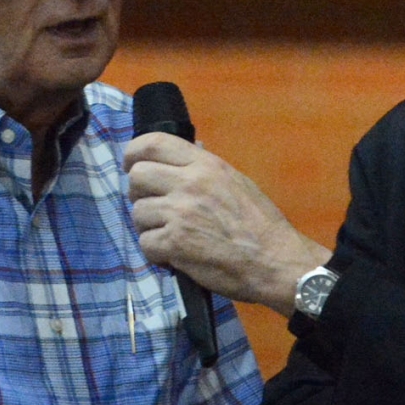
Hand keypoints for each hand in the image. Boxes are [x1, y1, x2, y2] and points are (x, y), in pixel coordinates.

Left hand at [126, 133, 331, 316]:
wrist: (275, 262)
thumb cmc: (261, 225)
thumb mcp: (236, 183)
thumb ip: (205, 171)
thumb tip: (181, 158)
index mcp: (205, 165)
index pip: (153, 143)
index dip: (133, 153)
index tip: (130, 164)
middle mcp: (189, 183)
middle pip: (137, 177)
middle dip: (139, 194)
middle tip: (154, 208)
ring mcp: (180, 214)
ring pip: (138, 213)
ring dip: (149, 228)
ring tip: (171, 237)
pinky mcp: (174, 244)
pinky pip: (145, 244)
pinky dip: (156, 254)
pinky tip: (175, 256)